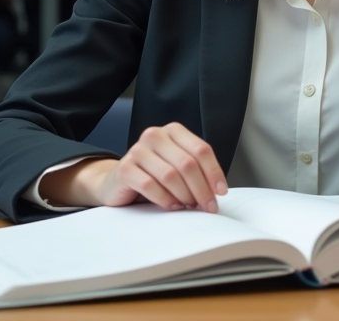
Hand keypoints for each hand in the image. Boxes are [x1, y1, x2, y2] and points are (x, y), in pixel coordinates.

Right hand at [41, 123, 227, 212]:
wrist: (117, 182)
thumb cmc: (153, 175)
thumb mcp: (177, 167)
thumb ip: (196, 171)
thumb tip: (218, 191)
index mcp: (173, 131)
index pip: (201, 150)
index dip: (214, 173)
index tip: (221, 193)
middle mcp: (155, 135)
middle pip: (188, 164)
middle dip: (202, 189)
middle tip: (207, 207)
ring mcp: (138, 150)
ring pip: (171, 175)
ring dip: (184, 196)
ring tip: (188, 207)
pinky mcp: (124, 168)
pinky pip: (150, 186)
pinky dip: (165, 200)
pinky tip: (172, 206)